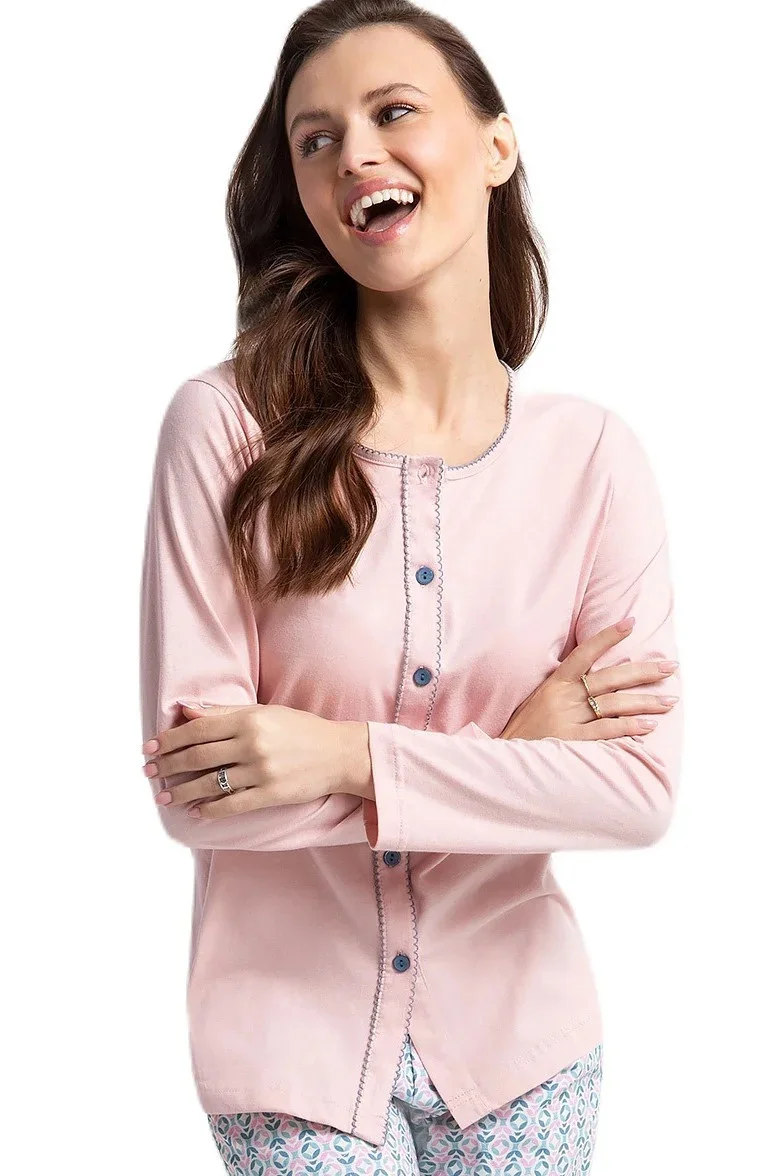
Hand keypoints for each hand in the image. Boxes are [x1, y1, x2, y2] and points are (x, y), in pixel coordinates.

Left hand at [142, 702, 359, 818]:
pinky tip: (195, 811)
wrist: (339, 753)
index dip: (170, 739)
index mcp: (249, 718)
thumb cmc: (301, 729)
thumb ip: (223, 713)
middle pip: (198, 756)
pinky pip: (232, 804)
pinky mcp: (271, 794)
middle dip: (168, 765)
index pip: (198, 729)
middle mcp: (252, 743)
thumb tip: (185, 712)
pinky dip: (210, 809)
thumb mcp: (264, 712)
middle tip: (149, 773)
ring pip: (210, 783)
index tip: (150, 748)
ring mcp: (262, 771)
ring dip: (182, 791)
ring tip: (164, 796)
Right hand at [499, 617, 679, 741]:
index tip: (631, 622)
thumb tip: (602, 675)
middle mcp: (562, 697)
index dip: (607, 637)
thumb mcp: (540, 699)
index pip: (584, 653)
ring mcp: (566, 718)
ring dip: (645, 701)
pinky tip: (650, 725)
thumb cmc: (526, 729)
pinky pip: (606, 731)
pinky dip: (630, 727)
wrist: (503, 758)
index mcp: (554, 683)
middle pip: (610, 678)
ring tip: (670, 700)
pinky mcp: (570, 741)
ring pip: (613, 704)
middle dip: (644, 671)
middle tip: (671, 666)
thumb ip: (567, 687)